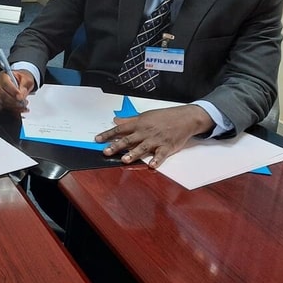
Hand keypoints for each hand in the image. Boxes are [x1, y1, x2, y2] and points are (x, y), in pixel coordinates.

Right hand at [0, 69, 33, 111]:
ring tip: (24, 105)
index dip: (13, 91)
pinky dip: (15, 109)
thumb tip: (21, 95)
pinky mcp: (0, 101)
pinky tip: (22, 109)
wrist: (21, 82)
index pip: (5, 84)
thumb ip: (24, 85)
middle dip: (14, 100)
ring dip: (15, 106)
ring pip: (4, 102)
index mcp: (3, 76)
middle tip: (24, 102)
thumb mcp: (26, 79)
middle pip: (3, 95)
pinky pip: (6, 107)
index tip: (20, 96)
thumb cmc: (22, 79)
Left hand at [94, 105, 213, 167]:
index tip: (97, 139)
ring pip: (143, 147)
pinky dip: (157, 160)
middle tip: (106, 151)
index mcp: (139, 124)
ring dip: (133, 154)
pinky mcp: (167, 147)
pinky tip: (151, 166)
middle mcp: (145, 132)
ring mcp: (156, 140)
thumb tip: (115, 120)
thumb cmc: (164, 116)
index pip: (120, 129)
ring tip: (124, 160)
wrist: (185, 118)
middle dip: (117, 146)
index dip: (108, 134)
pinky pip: (161, 154)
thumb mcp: (145, 115)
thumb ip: (129, 120)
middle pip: (129, 139)